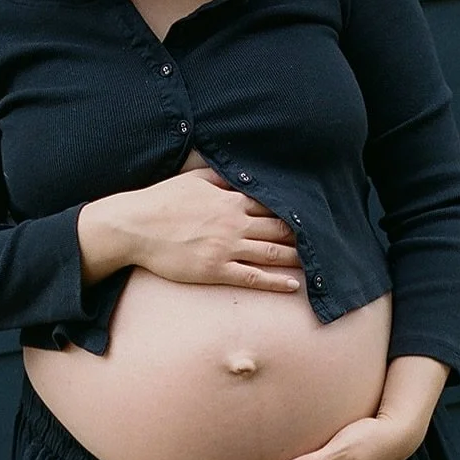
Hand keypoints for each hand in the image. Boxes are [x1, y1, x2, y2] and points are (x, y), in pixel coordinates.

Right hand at [125, 167, 303, 291]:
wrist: (135, 227)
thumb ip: (220, 178)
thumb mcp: (193, 179)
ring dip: (295, 258)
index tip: (312, 215)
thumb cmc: (161, 201)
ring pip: (270, 253)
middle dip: (302, 235)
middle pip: (277, 229)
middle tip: (324, 241)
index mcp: (229, 199)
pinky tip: (293, 285)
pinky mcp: (215, 270)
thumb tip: (239, 174)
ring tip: (316, 263)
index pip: (271, 204)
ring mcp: (226, 248)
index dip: (293, 210)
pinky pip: (253, 277)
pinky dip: (275, 281)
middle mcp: (233, 223)